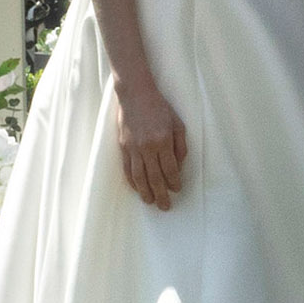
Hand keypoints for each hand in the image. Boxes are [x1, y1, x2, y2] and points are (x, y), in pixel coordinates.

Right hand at [115, 77, 188, 210]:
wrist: (135, 95)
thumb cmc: (160, 108)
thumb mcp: (178, 124)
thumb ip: (180, 146)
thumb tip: (178, 166)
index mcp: (162, 140)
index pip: (169, 168)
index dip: (174, 182)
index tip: (177, 190)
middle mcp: (147, 147)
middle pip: (154, 177)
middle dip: (161, 194)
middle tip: (165, 207)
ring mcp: (133, 148)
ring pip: (139, 177)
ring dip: (145, 192)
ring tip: (150, 202)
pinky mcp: (123, 147)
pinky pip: (127, 169)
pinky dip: (132, 182)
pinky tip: (137, 189)